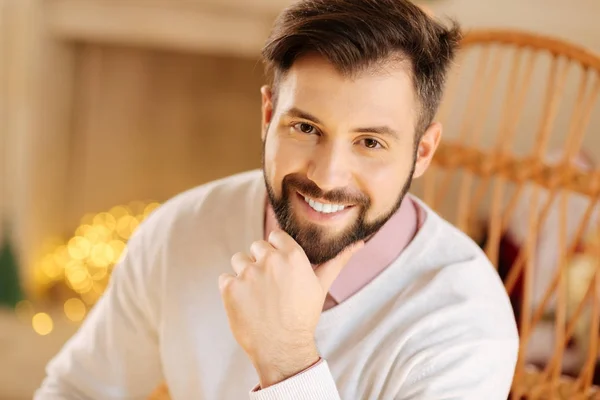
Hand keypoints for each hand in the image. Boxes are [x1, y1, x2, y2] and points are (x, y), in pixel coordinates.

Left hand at [218, 229, 362, 387]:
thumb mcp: (321, 286)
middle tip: (269, 287)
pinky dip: (231, 290)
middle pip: (256, 247)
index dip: (275, 252)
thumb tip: (358, 243)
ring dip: (244, 274)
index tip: (279, 269)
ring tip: (257, 296)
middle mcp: (270, 260)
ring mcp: (248, 273)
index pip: (275, 236)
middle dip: (260, 263)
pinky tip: (245, 304)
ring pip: (238, 260)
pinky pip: (225, 278)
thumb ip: (336, 261)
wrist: (283, 348)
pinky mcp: (230, 288)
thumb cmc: (303, 316)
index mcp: (293, 256)